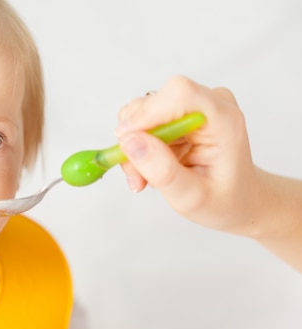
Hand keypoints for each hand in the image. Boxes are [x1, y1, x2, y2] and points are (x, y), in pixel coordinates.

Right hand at [114, 75, 259, 235]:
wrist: (237, 198)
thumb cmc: (223, 200)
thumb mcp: (192, 198)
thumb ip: (162, 171)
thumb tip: (130, 141)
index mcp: (224, 120)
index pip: (180, 94)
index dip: (146, 113)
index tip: (124, 142)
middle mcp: (209, 103)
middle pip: (154, 102)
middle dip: (134, 139)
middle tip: (137, 178)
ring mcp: (193, 105)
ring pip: (141, 112)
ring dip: (132, 146)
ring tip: (144, 178)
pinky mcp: (177, 111)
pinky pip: (142, 120)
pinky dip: (136, 145)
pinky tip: (148, 167)